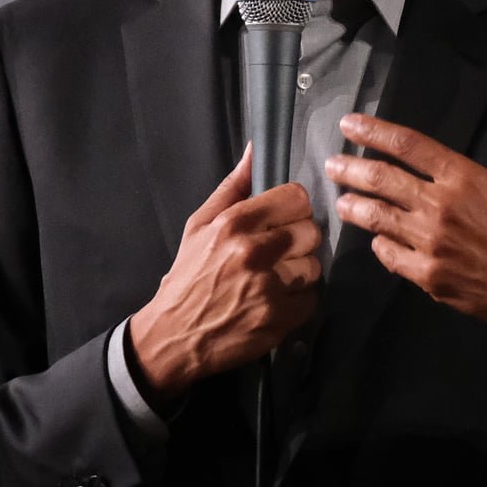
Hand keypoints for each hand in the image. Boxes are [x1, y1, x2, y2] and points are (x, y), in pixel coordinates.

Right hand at [128, 146, 322, 401]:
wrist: (172, 337)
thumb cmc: (188, 276)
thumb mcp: (199, 226)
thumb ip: (232, 188)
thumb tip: (255, 149)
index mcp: (234, 224)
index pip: (297, 198)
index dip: (294, 210)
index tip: (283, 222)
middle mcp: (253, 252)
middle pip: (312, 231)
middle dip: (299, 243)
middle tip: (279, 255)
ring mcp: (268, 287)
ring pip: (314, 267)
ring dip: (299, 274)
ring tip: (275, 281)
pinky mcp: (278, 318)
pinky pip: (312, 299)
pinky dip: (298, 303)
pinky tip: (275, 303)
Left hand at [328, 91, 486, 369]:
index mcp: (466, 178)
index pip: (409, 145)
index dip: (375, 131)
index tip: (349, 125)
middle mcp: (441, 207)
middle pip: (383, 180)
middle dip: (351, 169)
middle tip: (332, 165)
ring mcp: (431, 245)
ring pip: (378, 219)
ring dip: (355, 207)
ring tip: (342, 201)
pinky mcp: (429, 278)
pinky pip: (391, 257)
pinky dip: (380, 246)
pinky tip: (376, 241)